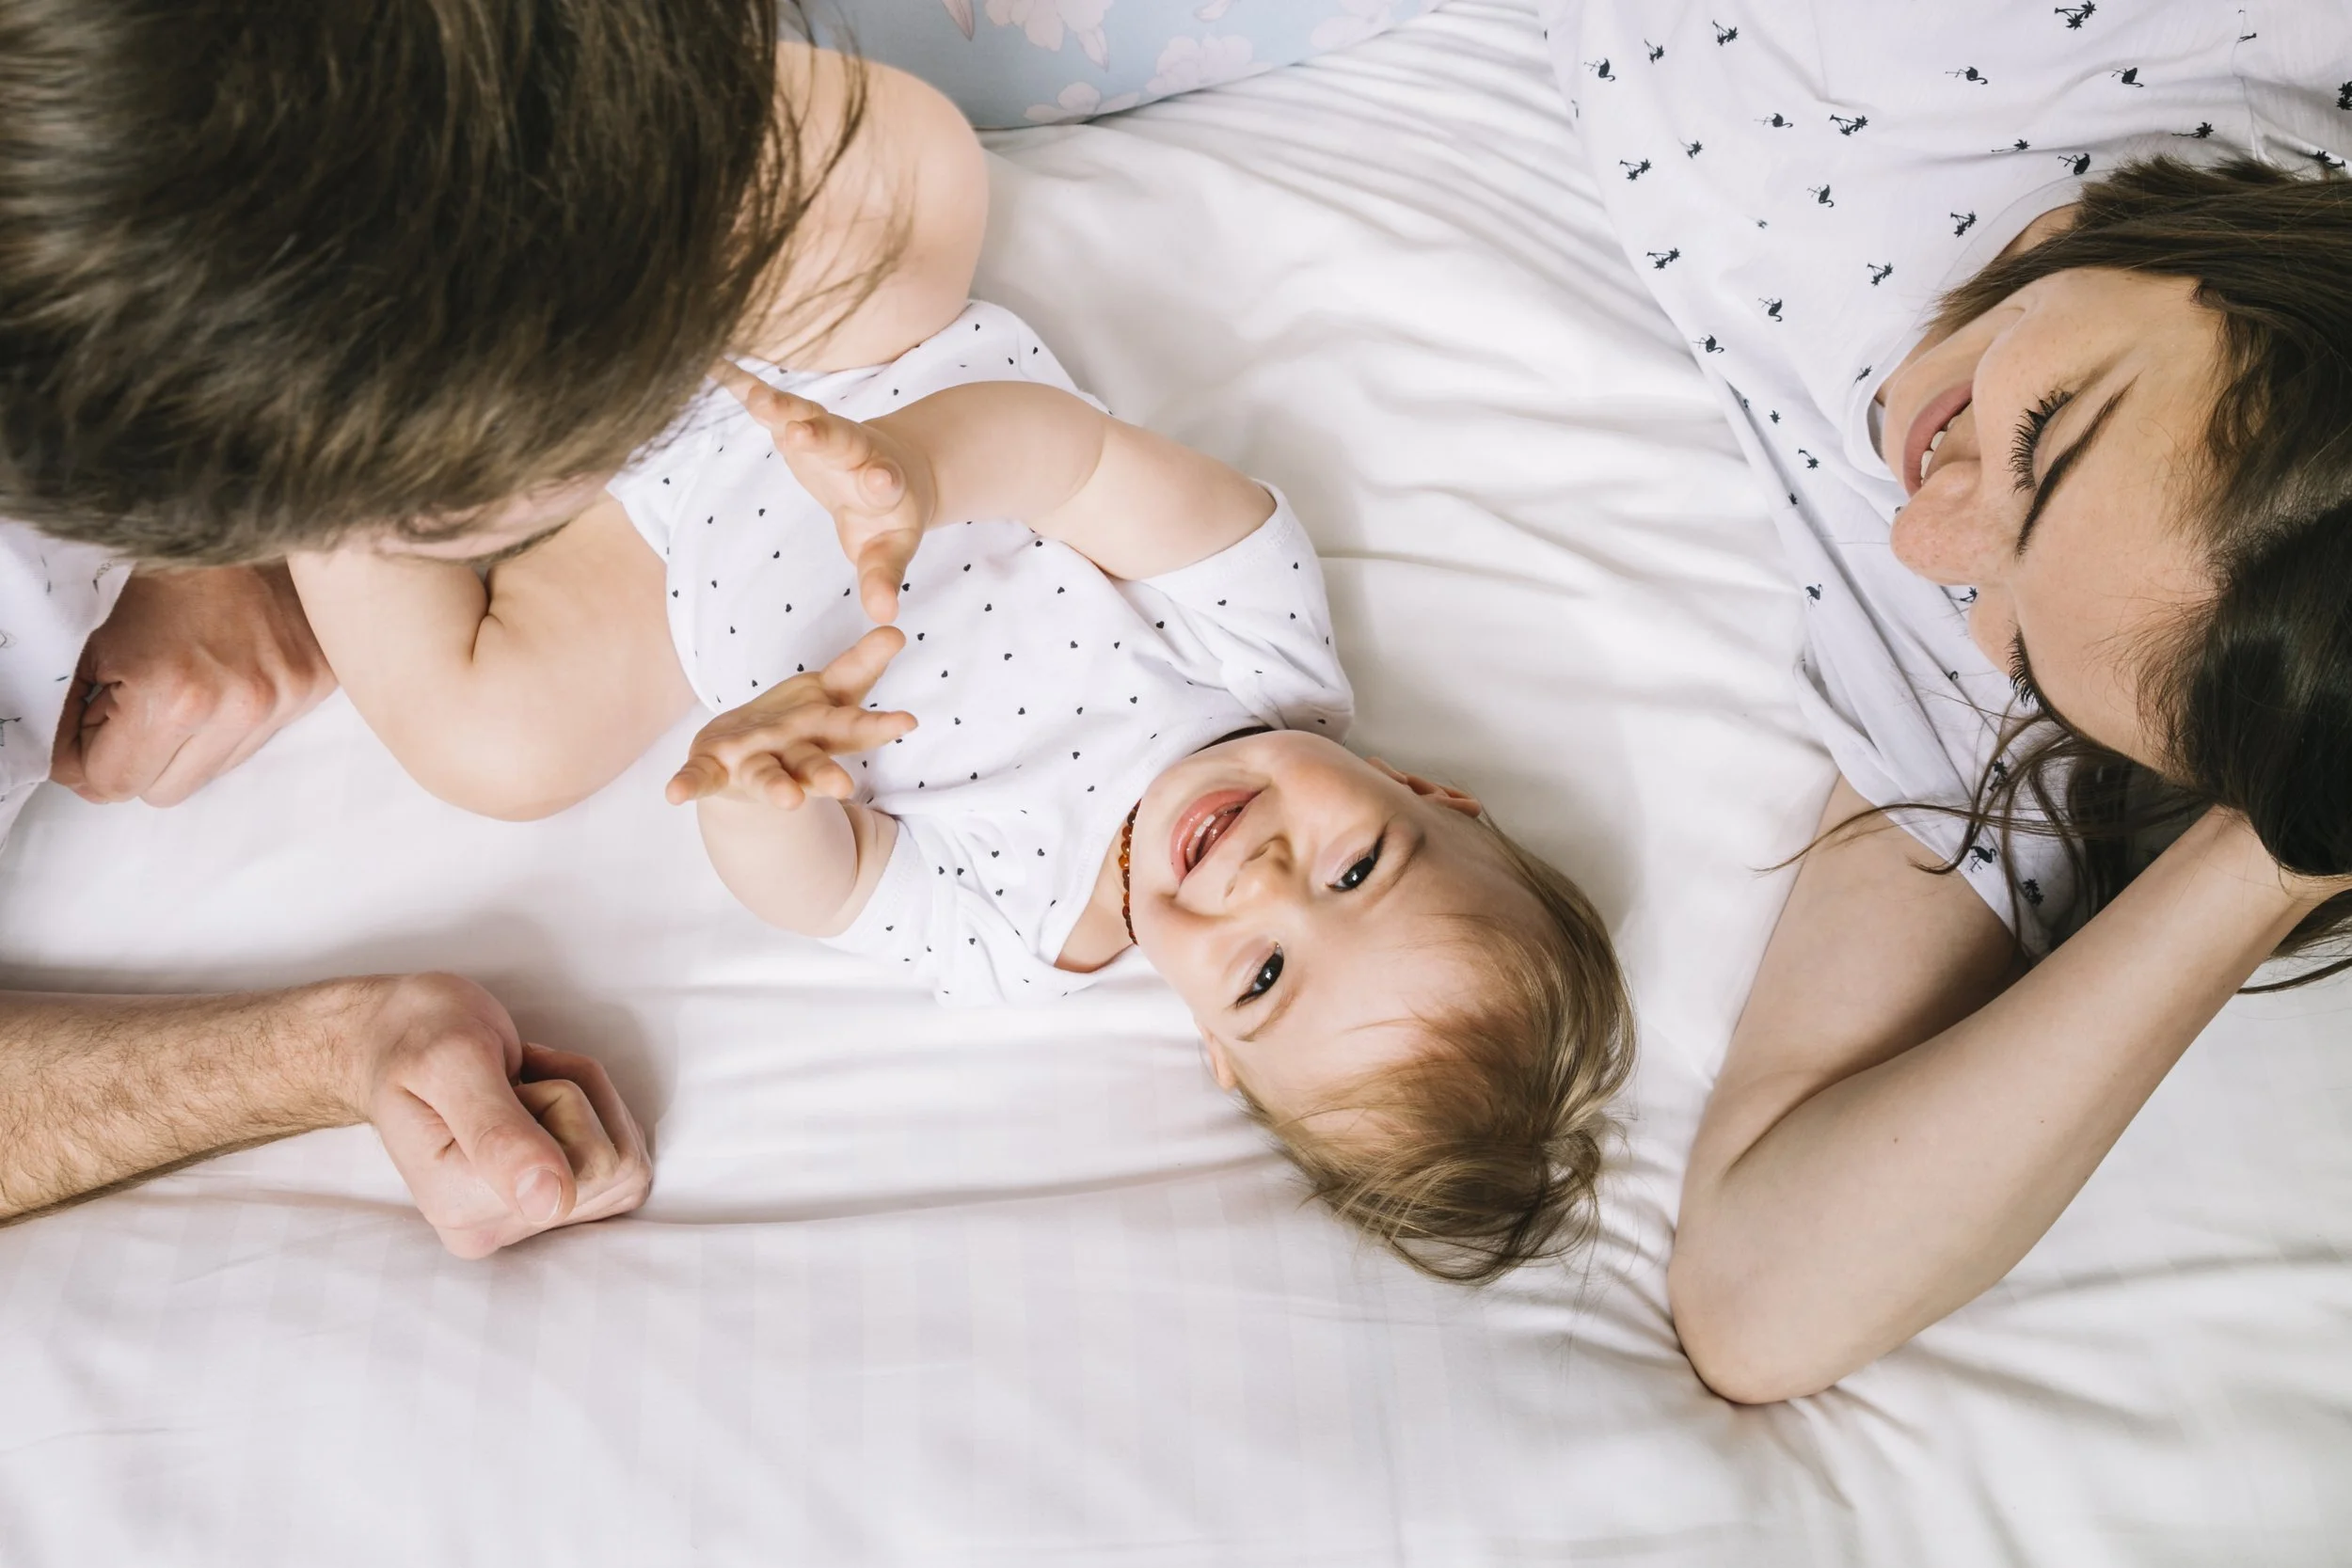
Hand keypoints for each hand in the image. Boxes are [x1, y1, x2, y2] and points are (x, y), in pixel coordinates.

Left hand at [51, 563, 336, 805]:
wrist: (242, 525)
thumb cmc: (169, 575)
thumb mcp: (101, 646)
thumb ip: (85, 717)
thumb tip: (79, 767)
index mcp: (174, 697)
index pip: (114, 783)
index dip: (88, 765)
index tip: (84, 744)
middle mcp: (238, 708)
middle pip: (163, 791)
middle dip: (137, 760)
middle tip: (130, 714)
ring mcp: (282, 701)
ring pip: (211, 773)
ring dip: (187, 743)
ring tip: (184, 688)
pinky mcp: (312, 690)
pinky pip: (255, 742)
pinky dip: (230, 723)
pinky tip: (223, 678)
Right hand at [336, 973, 652, 1259]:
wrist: (399, 1036)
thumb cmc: (419, 1037)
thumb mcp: (453, 1062)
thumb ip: (498, 1133)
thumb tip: (550, 1204)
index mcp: (458, 1206)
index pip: (584, 1164)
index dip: (557, 1096)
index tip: (503, 1080)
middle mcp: (491, 1230)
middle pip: (609, 1166)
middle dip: (575, 1096)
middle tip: (512, 1077)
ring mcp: (525, 1223)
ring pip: (623, 1163)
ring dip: (584, 1100)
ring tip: (518, 1085)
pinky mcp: (554, 1207)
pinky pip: (625, 1164)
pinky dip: (596, 1113)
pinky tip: (539, 1100)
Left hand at [665, 626, 914, 806]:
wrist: (741, 763)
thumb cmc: (795, 725)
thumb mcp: (830, 693)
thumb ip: (862, 663)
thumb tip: (896, 630)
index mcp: (823, 732)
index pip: (854, 728)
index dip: (879, 725)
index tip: (907, 722)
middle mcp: (792, 754)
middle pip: (811, 763)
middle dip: (825, 775)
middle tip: (843, 787)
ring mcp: (753, 764)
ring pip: (766, 777)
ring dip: (775, 788)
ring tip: (786, 801)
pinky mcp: (715, 770)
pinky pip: (700, 778)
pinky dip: (688, 784)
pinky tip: (674, 795)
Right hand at [714, 362, 936, 621]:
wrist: (895, 468)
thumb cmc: (889, 519)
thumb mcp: (891, 549)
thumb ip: (883, 578)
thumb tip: (884, 617)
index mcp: (884, 482)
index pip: (884, 482)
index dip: (882, 482)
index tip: (882, 481)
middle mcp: (856, 450)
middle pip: (841, 440)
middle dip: (821, 436)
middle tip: (802, 431)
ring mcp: (825, 431)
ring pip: (804, 414)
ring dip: (780, 407)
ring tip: (756, 398)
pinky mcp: (797, 422)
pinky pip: (767, 402)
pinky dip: (741, 384)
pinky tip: (710, 363)